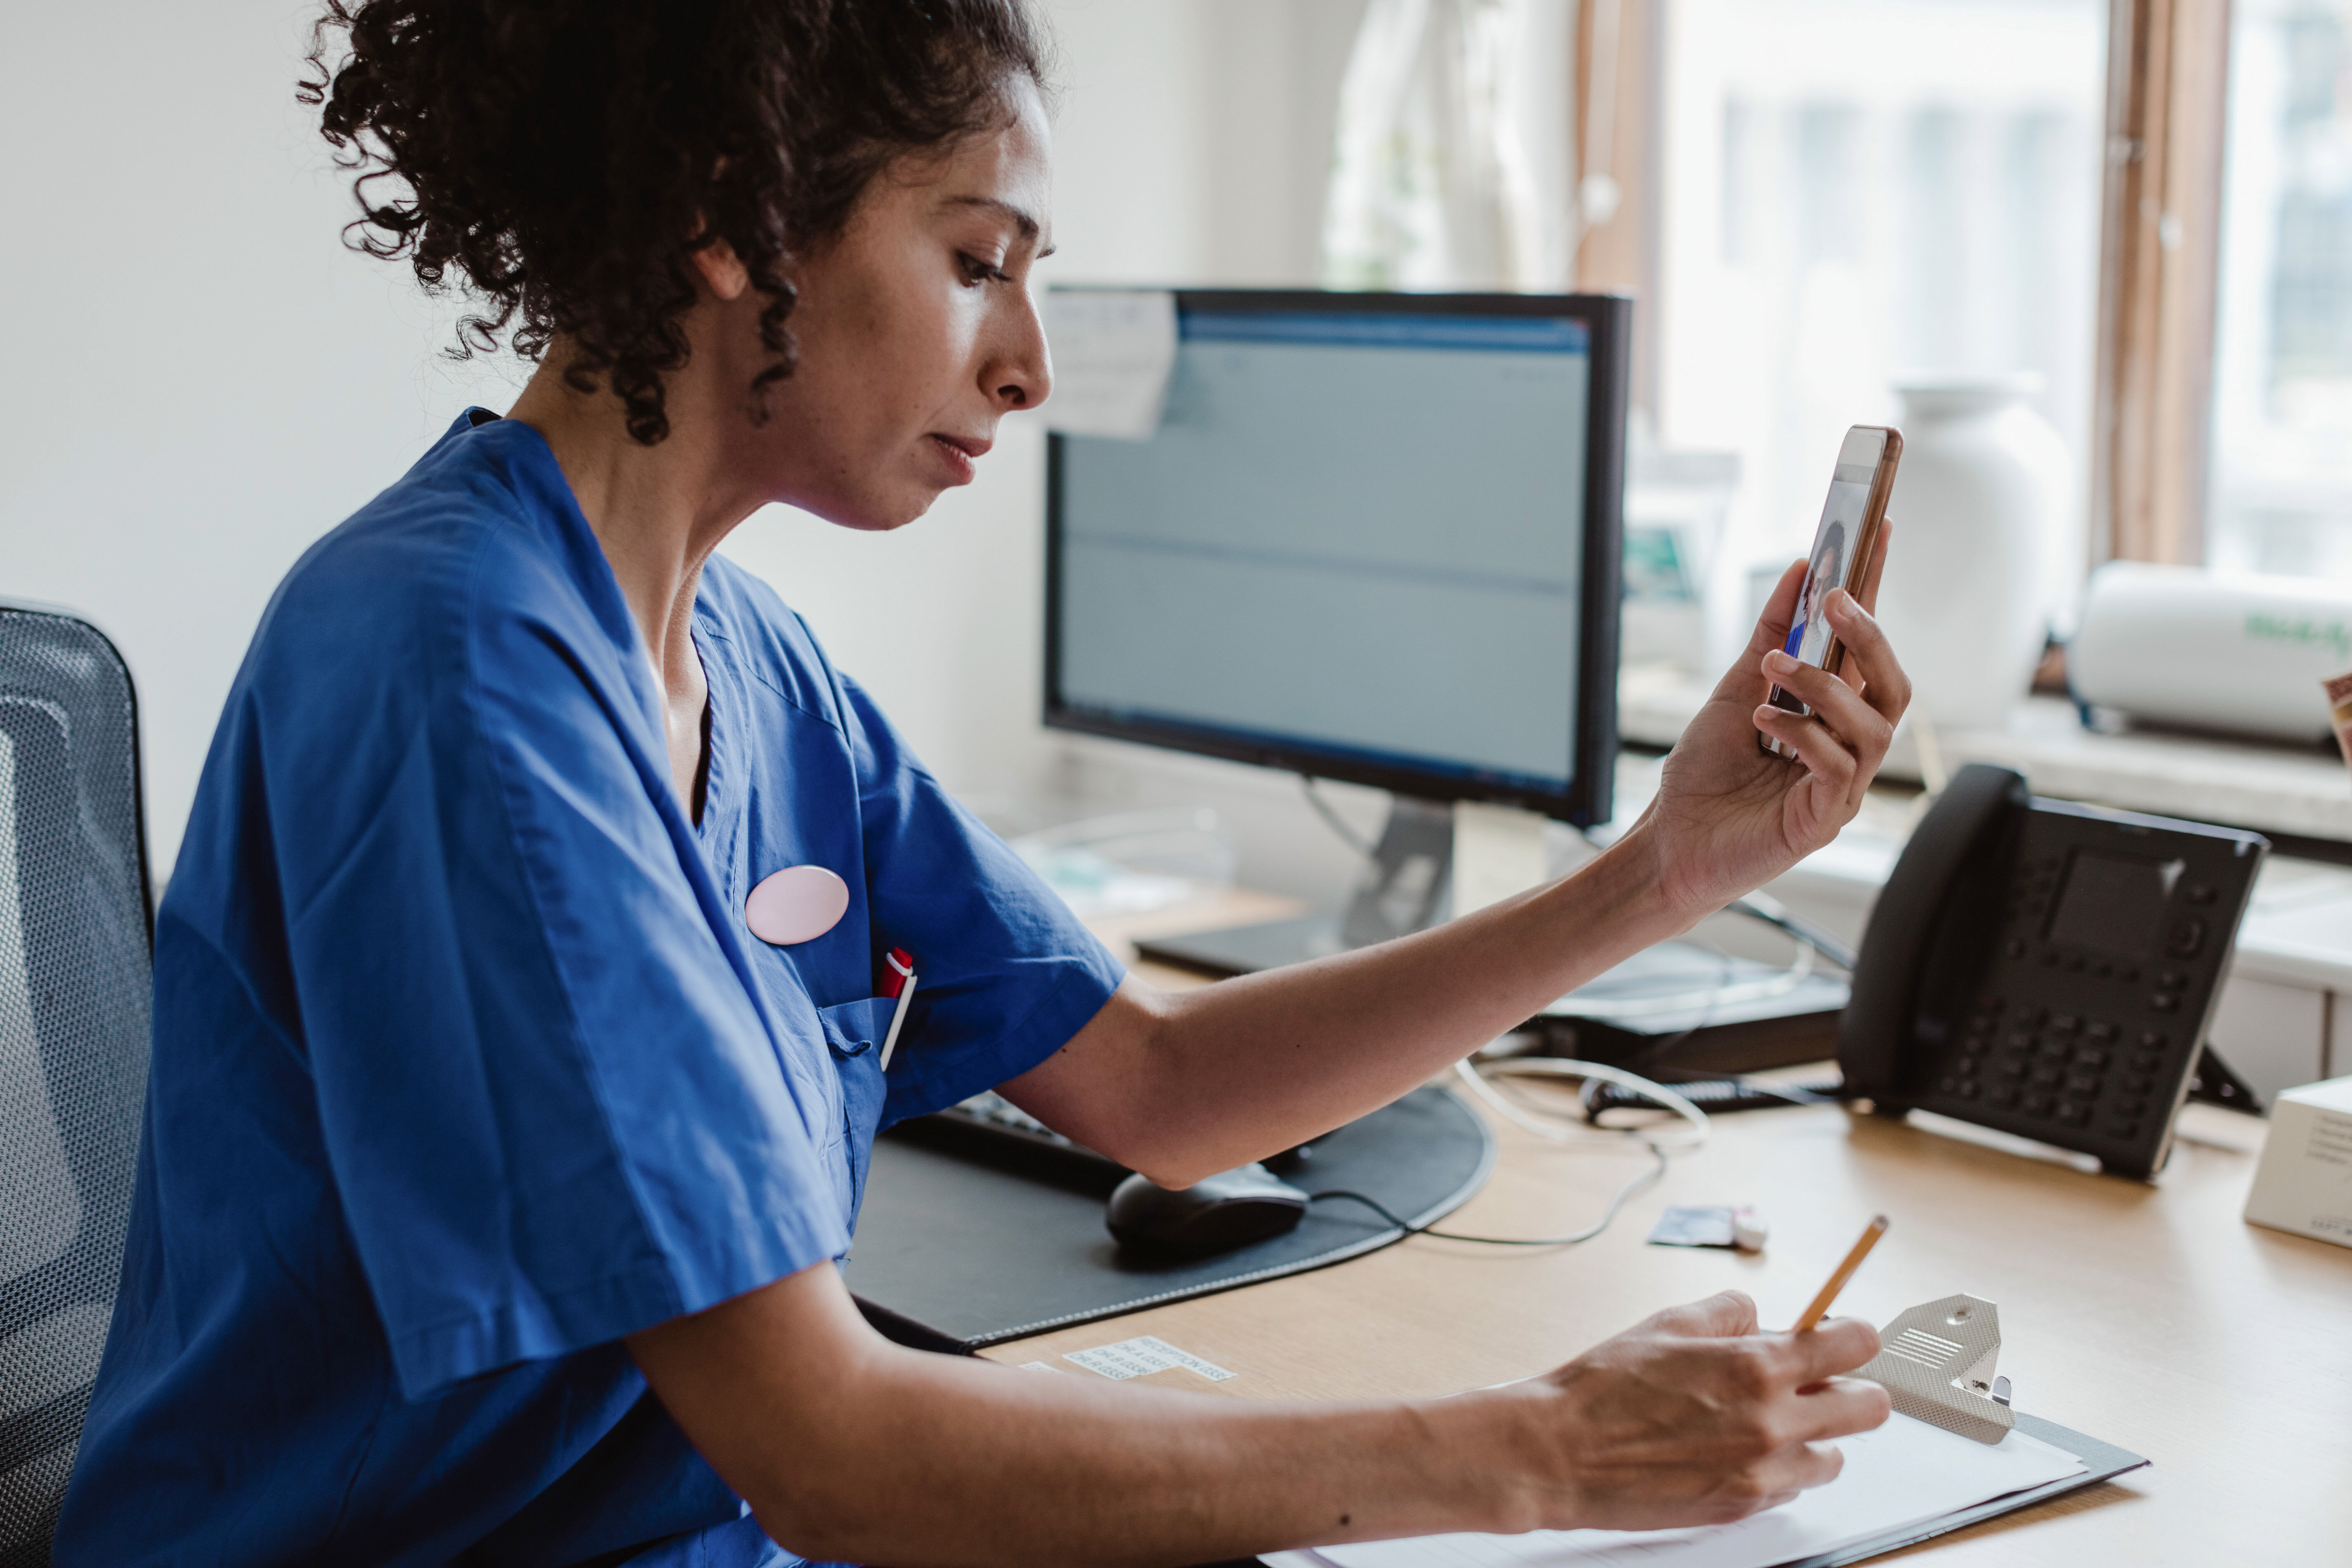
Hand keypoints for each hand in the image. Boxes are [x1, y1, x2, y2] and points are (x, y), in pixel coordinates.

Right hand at [1501, 1291, 1890, 1532]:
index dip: (1852, 1336)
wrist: (1561, 1453)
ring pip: (1834, 1456)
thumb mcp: (1668, 1324)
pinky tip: (1734, 1452)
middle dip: (1849, 1389)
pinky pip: (1791, 1488)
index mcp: (1756, 1366)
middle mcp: (1772, 1421)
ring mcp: (1762, 1472)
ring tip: (1764, 1424)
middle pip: (1870, 1408)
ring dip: (1811, 1436)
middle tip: (1816, 1384)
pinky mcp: (1744, 1506)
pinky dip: (1776, 1470)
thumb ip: (1728, 1313)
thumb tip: (1761, 1316)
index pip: (1854, 1345)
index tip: (1841, 1337)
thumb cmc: (1605, 1387)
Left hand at [1632, 523, 1908, 917]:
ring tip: (1775, 669)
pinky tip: (1765, 723)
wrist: (1670, 842)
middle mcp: (1847, 748)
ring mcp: (1842, 787)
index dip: (1878, 593)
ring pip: (1872, 725)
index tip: (1881, 532)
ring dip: (1825, 685)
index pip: (1867, 648)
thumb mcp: (1735, 690)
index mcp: (1832, 716)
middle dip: (1870, 637)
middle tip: (1835, 601)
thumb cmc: (1704, 777)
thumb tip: (1799, 572)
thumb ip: (1771, 637)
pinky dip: (1803, 735)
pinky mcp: (1823, 820)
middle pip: (1895, 685)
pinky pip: (1837, 768)